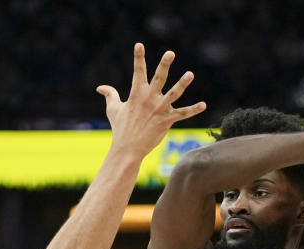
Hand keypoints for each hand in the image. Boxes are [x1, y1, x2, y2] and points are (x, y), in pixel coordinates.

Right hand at [96, 43, 206, 157]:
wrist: (128, 149)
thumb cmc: (120, 128)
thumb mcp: (113, 109)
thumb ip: (110, 95)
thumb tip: (100, 87)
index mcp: (136, 94)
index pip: (138, 72)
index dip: (138, 58)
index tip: (139, 45)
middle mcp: (149, 99)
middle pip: (159, 78)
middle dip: (164, 65)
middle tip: (170, 53)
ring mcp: (159, 109)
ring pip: (173, 93)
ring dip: (182, 84)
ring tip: (190, 74)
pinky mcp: (167, 121)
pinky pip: (182, 114)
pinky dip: (193, 110)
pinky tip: (203, 105)